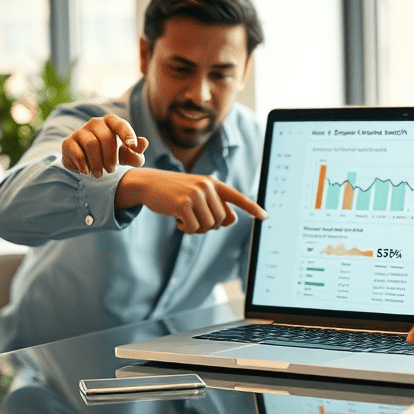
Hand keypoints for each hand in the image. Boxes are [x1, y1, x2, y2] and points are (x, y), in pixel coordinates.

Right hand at [62, 114, 148, 177]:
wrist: (86, 163)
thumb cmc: (111, 156)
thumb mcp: (126, 157)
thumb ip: (136, 153)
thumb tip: (144, 142)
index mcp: (112, 122)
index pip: (121, 125)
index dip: (127, 134)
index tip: (132, 146)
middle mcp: (96, 123)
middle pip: (106, 138)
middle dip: (111, 157)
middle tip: (112, 170)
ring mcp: (81, 131)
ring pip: (91, 144)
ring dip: (98, 163)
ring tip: (99, 174)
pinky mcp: (68, 142)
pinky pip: (77, 152)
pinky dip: (84, 165)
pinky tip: (87, 171)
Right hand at [118, 168, 267, 233]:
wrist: (149, 183)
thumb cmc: (174, 192)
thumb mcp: (197, 194)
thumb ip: (215, 205)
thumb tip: (231, 220)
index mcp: (213, 183)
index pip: (237, 197)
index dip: (252, 207)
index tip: (265, 216)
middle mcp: (207, 187)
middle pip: (222, 219)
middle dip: (210, 226)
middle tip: (195, 221)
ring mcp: (195, 194)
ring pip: (209, 225)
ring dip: (198, 229)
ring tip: (186, 221)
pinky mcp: (183, 204)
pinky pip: (194, 228)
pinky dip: (186, 230)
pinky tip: (178, 222)